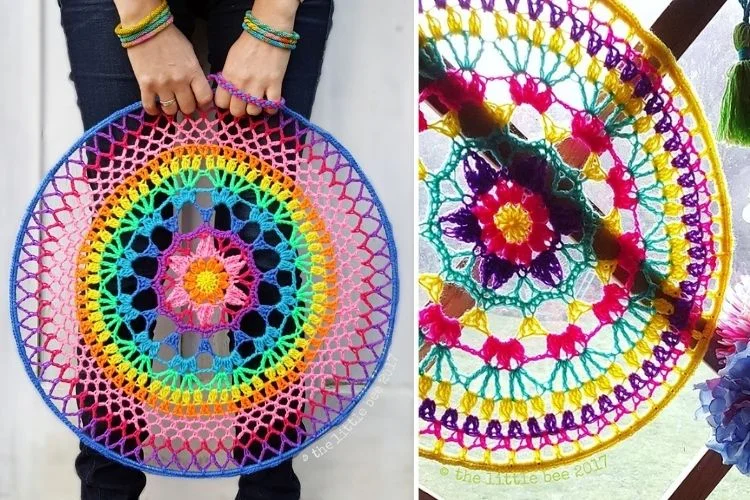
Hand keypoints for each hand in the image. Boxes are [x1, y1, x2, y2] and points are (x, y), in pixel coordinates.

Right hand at [123, 18, 211, 114]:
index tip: (201, 105)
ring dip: (172, 109)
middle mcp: (179, 81)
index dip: (205, 105)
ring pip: (171, 110)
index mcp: (193, 72)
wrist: (146, 27)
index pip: (205, 99)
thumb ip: (195, 74)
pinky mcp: (145, 85)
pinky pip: (150, 107)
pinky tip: (156, 108)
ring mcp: (161, 84)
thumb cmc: (171, 39)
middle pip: (188, 108)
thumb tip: (198, 91)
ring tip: (170, 104)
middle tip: (184, 104)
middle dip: (188, 108)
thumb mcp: (191, 55)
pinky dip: (154, 111)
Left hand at [215, 1, 297, 116]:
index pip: (221, 103)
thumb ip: (228, 77)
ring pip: (254, 111)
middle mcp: (241, 84)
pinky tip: (270, 103)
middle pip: (237, 111)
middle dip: (240, 109)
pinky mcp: (275, 85)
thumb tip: (229, 92)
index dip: (226, 103)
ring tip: (257, 101)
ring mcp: (259, 86)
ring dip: (255, 108)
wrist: (267, 32)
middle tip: (244, 103)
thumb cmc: (248, 43)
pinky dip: (270, 108)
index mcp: (229, 77)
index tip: (231, 100)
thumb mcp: (231, 59)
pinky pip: (272, 106)